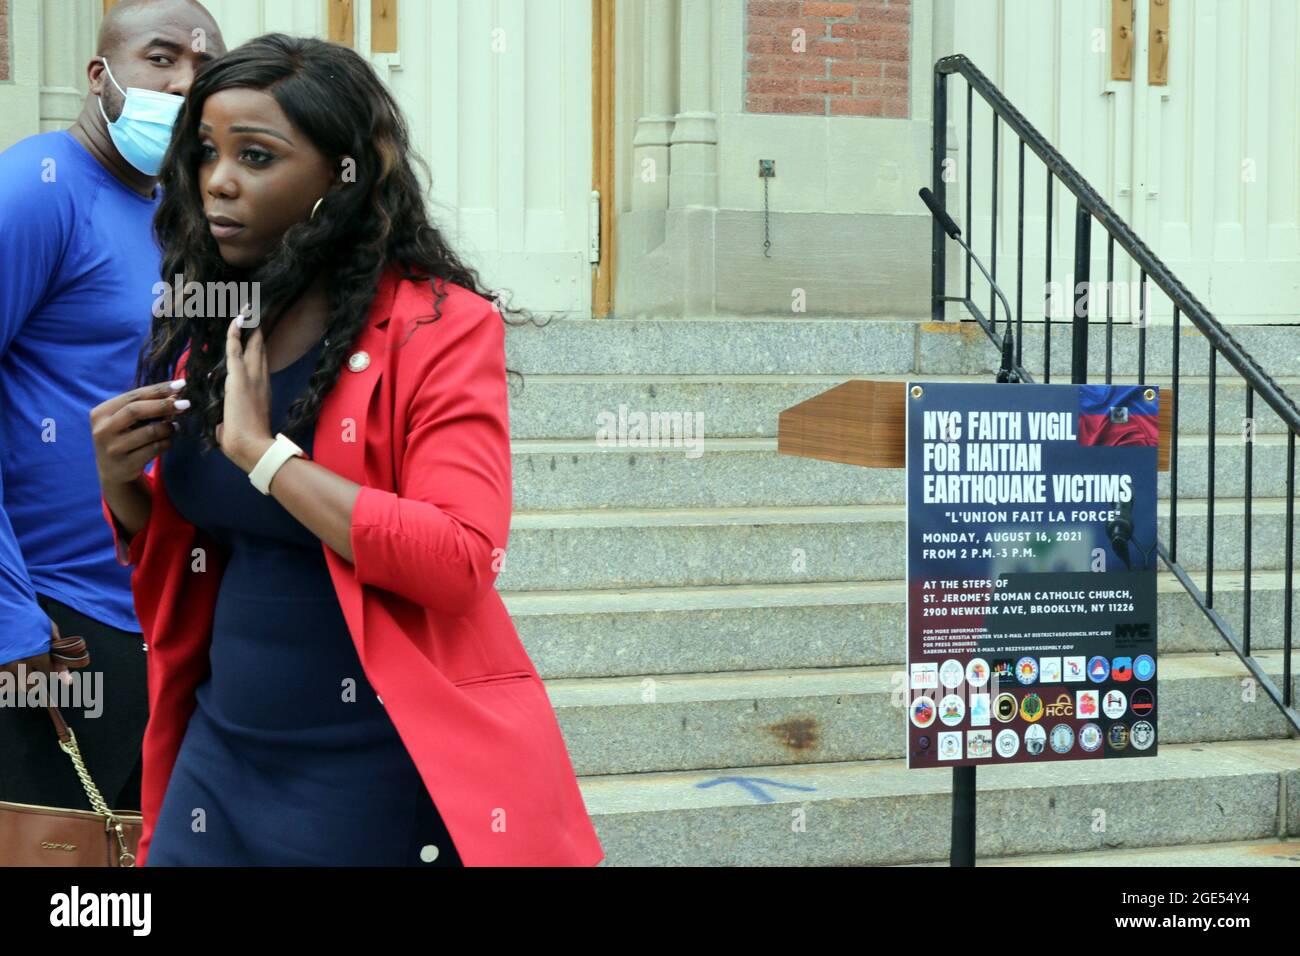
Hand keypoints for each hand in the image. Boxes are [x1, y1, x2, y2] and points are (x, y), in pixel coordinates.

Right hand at [0, 620, 75, 686]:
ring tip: (18, 667)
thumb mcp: (48, 629)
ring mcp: (2, 665)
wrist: (4, 607)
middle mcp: (19, 664)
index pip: (46, 675)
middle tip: (32, 669)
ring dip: (17, 681)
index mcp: (37, 655)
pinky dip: (3, 680)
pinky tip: (6, 669)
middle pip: (30, 686)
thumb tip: (68, 677)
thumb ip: (59, 652)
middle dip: (33, 680)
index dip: (47, 670)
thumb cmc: (27, 616)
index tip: (44, 663)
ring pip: (13, 686)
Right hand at [91, 378, 188, 485]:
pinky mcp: (125, 465)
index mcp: (101, 413)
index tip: (181, 384)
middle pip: (135, 411)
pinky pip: (154, 449)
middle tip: (186, 404)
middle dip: (164, 405)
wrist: (115, 473)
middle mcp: (102, 430)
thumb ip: (146, 406)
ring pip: (149, 432)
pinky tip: (169, 441)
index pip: (132, 396)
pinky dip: (167, 442)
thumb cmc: (125, 438)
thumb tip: (177, 393)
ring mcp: (113, 449)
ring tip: (175, 426)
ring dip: (168, 427)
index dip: (158, 390)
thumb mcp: (128, 421)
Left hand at [216, 315, 274, 472]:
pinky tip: (238, 319)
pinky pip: (235, 349)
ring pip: (251, 346)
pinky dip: (236, 333)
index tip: (256, 333)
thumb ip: (228, 419)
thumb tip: (220, 422)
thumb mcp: (235, 427)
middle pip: (259, 349)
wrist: (252, 447)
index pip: (259, 363)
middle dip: (257, 330)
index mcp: (261, 392)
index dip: (257, 347)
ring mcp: (252, 377)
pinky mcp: (238, 377)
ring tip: (248, 308)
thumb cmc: (245, 444)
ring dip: (249, 327)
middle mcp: (261, 380)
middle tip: (255, 311)